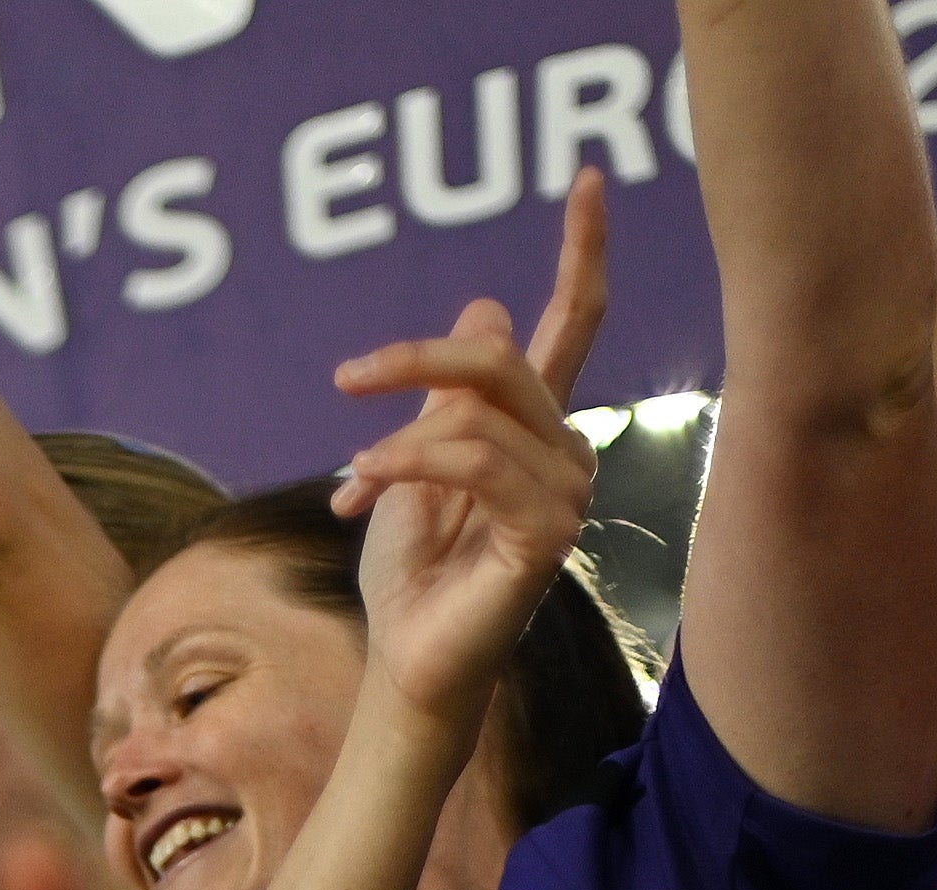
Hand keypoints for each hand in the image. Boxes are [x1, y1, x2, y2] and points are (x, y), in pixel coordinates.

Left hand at [330, 178, 612, 728]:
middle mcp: (565, 452)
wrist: (405, 664)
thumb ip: (448, 396)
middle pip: (502, 358)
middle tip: (349, 376)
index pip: (572, 323)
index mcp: (535, 428)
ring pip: (480, 415)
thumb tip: (485, 307)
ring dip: (397, 439)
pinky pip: (473, 463)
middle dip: (418, 357)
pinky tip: (364, 491)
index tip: (587, 178)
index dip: (583, 250)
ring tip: (353, 483)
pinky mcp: (547, 535)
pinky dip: (407, 466)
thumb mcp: (414, 465)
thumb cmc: (412, 577)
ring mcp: (564, 493)